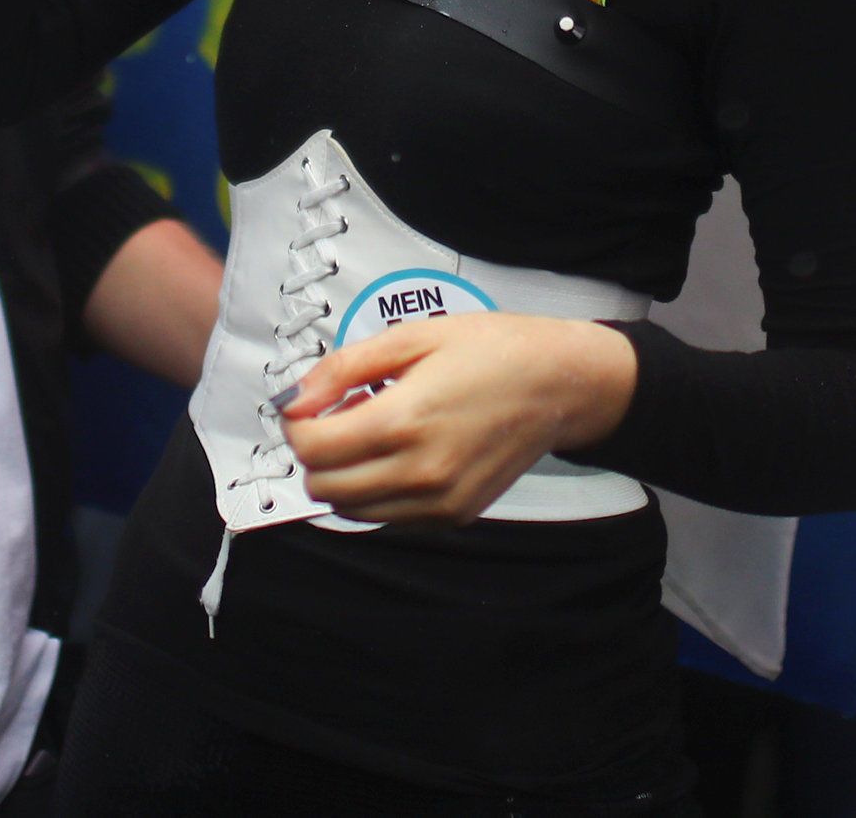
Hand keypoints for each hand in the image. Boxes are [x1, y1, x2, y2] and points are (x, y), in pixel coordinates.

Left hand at [280, 313, 638, 524]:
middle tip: (335, 417)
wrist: (559, 383)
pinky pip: (388, 518)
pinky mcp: (454, 515)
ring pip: (351, 511)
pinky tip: (398, 453)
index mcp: (405, 420)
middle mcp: (420, 471)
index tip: (306, 406)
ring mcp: (439, 501)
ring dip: (343, 476)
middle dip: (315, 452)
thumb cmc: (494, 351)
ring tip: (370, 434)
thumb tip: (296, 396)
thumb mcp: (412, 336)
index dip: (296, 424)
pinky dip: (376, 493)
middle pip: (324, 487)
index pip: (312, 448)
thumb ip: (344, 367)